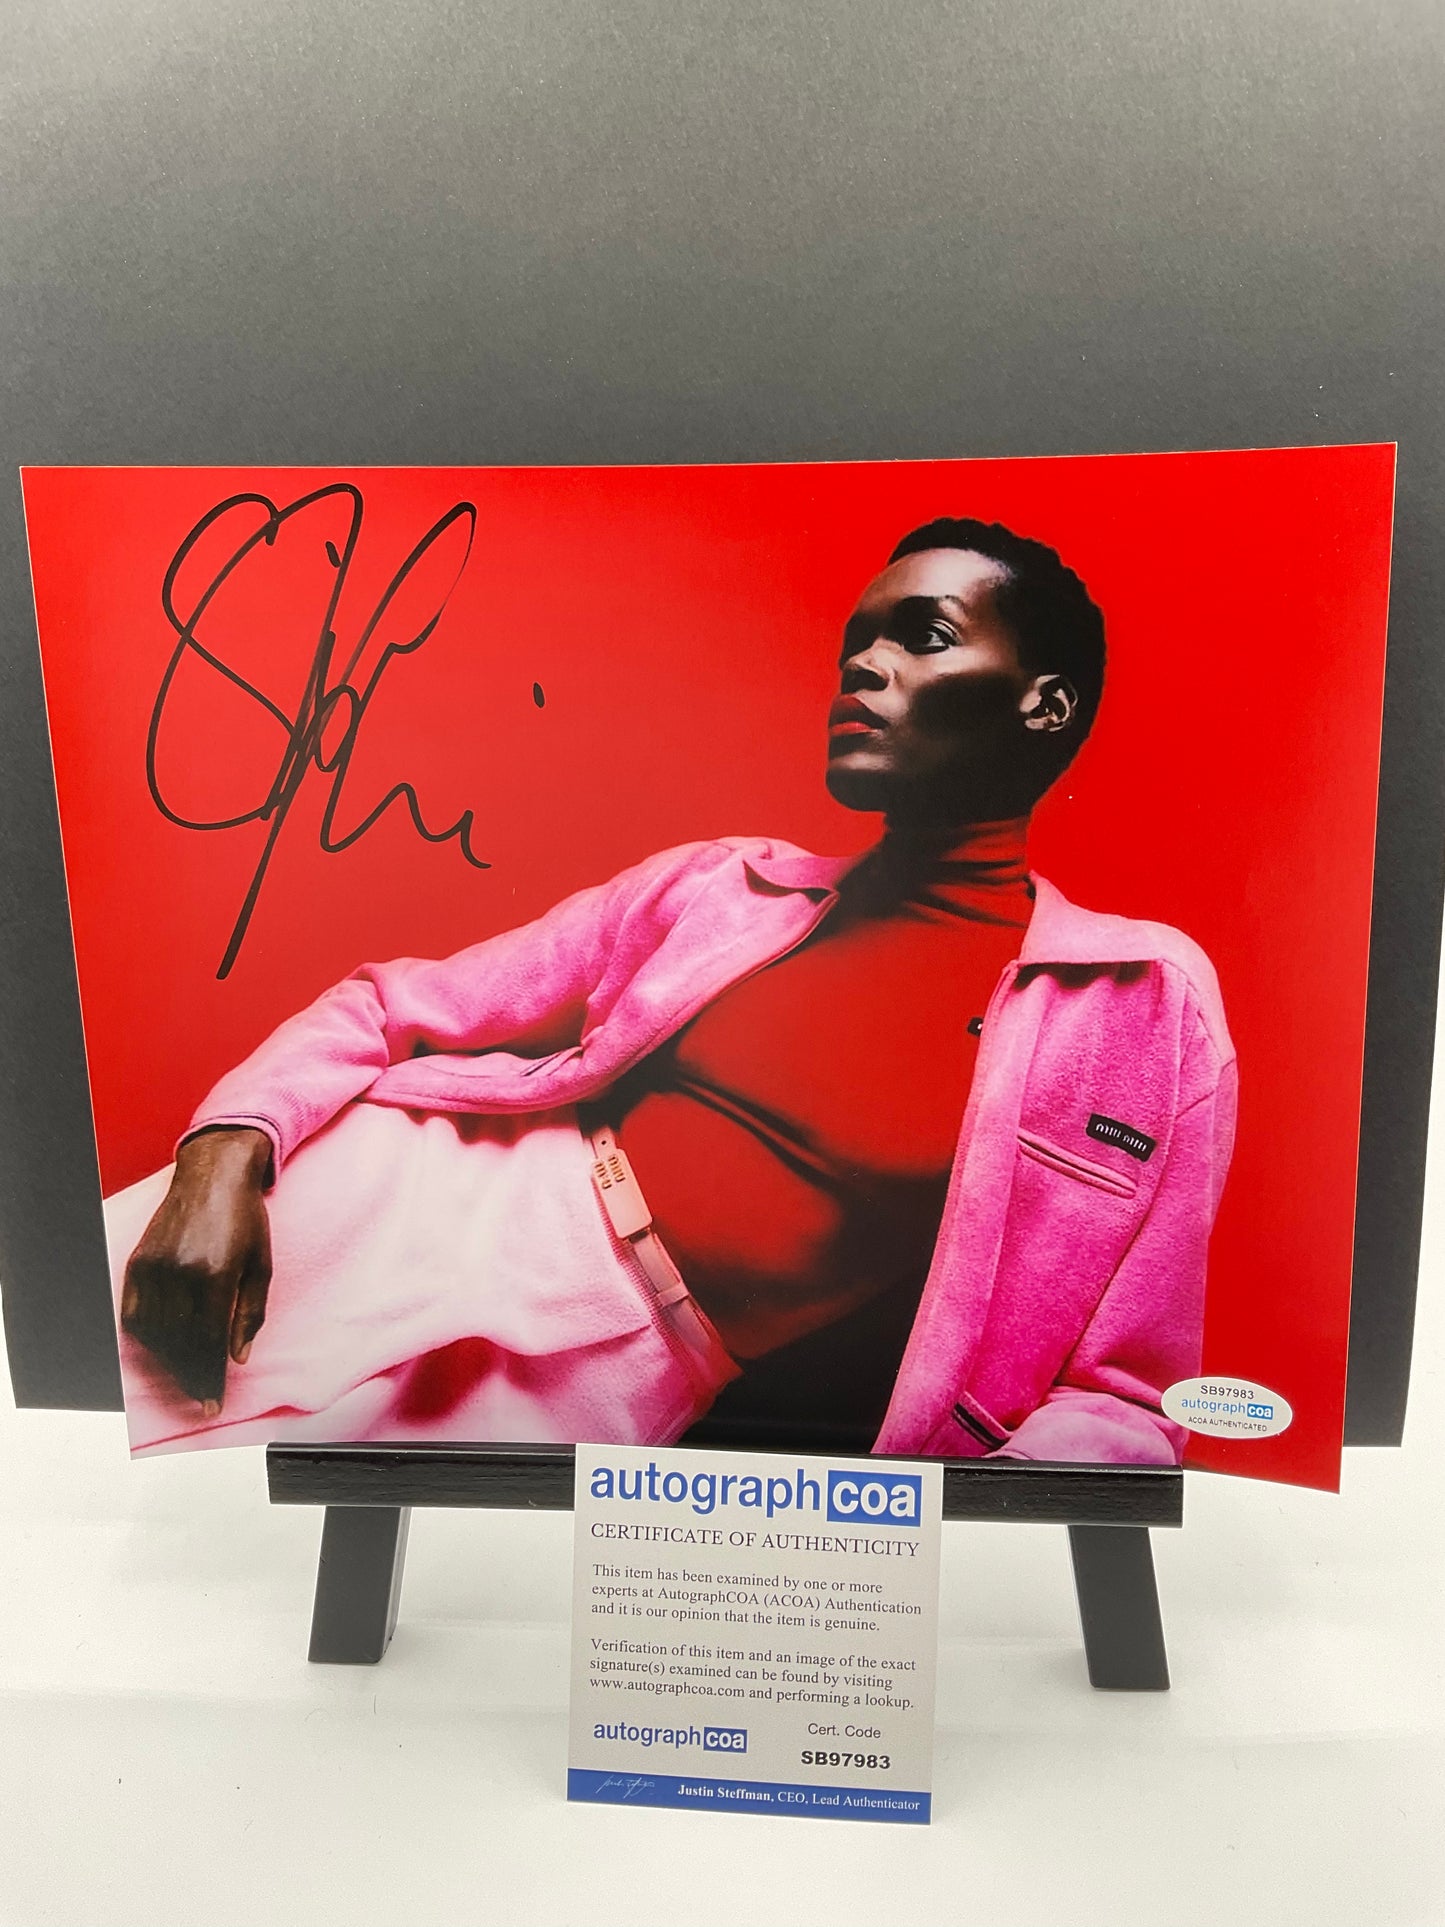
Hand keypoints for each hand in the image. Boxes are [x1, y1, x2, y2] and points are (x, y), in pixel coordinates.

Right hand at [119, 1127, 273, 1415]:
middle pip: (179, 1344)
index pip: (208, 1343)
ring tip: (187, 1374)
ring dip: (169, 1361)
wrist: (214, 1174)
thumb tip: (238, 1358)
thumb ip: (250, 1315)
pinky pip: (134, 1313)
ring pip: (154, 1333)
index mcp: (217, 1274)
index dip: (209, 1378)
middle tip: (200, 1397)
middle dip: (190, 1376)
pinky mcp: (138, 1261)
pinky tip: (161, 1346)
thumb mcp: (261, 1266)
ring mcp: (155, 1266)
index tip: (212, 1404)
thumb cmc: (245, 1218)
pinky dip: (146, 1336)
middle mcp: (181, 1272)